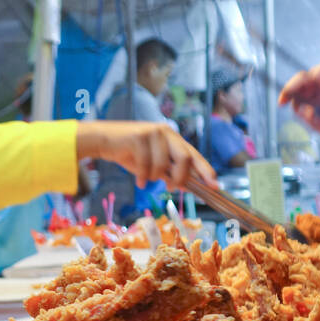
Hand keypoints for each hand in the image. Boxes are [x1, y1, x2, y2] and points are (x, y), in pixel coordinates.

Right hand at [76, 121, 215, 189]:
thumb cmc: (129, 153)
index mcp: (173, 138)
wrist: (104, 141)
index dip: (206, 170)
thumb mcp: (152, 164)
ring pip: (163, 164)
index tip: (215, 185)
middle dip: (180, 177)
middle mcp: (166, 132)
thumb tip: (185, 185)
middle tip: (171, 187)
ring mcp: (153, 133)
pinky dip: (142, 177)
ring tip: (146, 180)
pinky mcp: (139, 137)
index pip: (194, 155)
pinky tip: (138, 181)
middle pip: (185, 158)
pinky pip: (146, 165)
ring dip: (155, 177)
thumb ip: (168, 171)